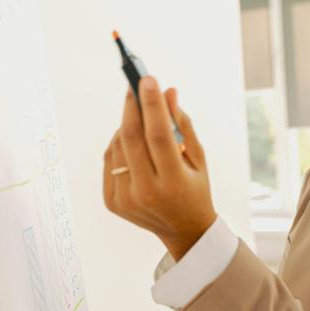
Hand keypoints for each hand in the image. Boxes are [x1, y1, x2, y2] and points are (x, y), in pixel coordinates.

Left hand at [103, 76, 216, 259]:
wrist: (184, 231)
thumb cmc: (196, 189)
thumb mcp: (199, 158)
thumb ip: (183, 124)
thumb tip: (168, 92)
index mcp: (173, 183)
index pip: (158, 136)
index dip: (152, 105)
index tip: (148, 79)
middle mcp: (146, 192)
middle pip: (131, 138)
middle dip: (132, 107)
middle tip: (135, 86)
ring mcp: (125, 199)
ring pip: (117, 146)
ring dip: (127, 124)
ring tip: (140, 115)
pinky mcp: (111, 201)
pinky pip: (110, 160)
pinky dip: (119, 144)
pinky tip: (132, 139)